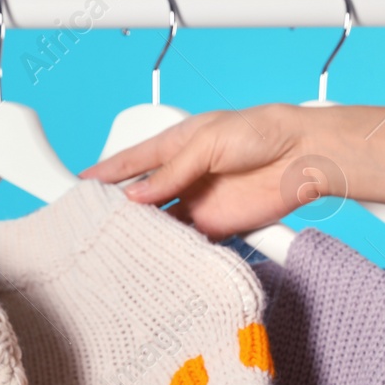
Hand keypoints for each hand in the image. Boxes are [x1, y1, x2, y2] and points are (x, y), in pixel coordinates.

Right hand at [80, 103, 371, 238]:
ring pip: (160, 221)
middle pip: (141, 195)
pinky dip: (170, 247)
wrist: (303, 156)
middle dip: (118, 207)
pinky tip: (154, 253)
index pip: (132, 161)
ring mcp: (198, 202)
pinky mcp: (215, 225)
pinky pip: (186, 240)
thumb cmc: (261, 132)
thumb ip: (172, 171)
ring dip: (142, 230)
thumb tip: (138, 194)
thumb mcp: (208, 142)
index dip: (105, 173)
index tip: (80, 184)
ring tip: (117, 241)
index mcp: (177, 145)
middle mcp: (184, 175)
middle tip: (93, 221)